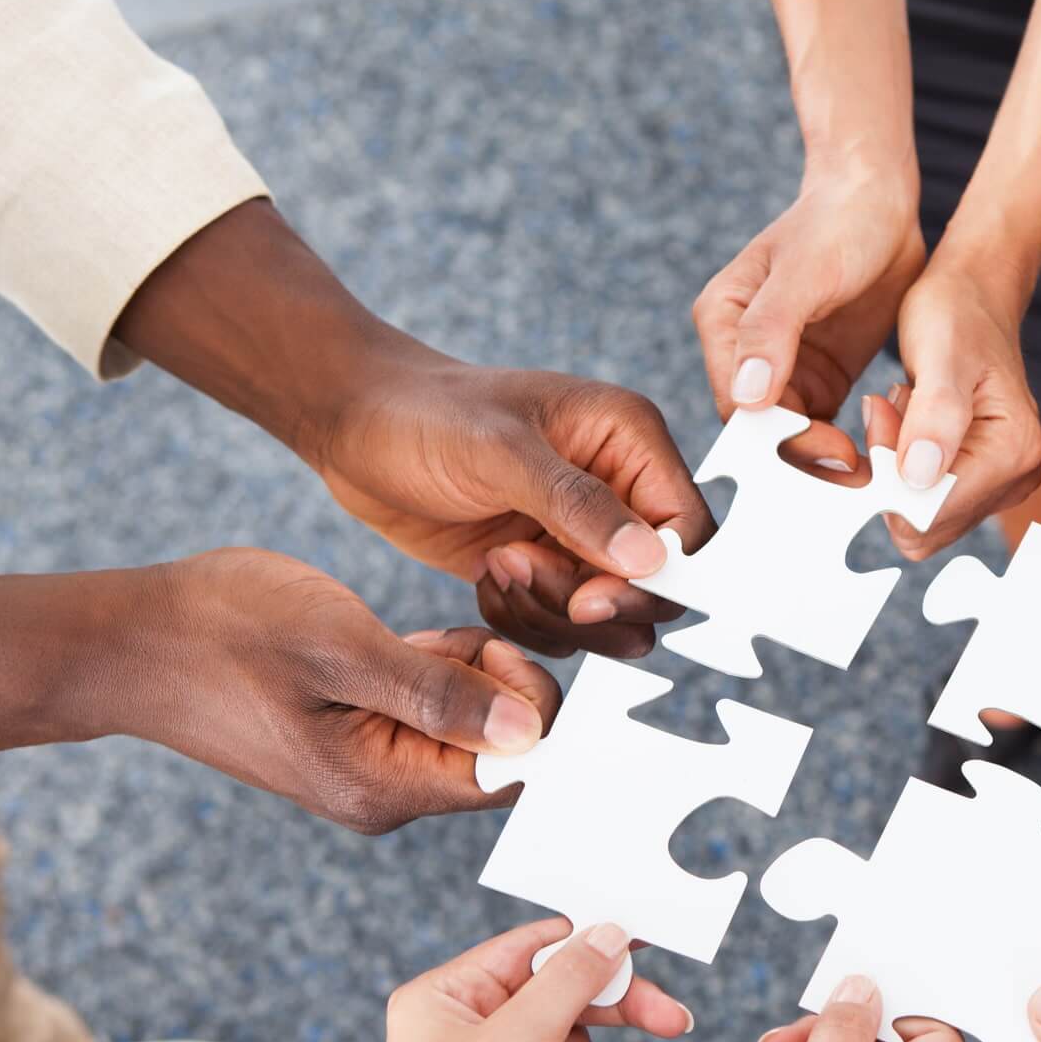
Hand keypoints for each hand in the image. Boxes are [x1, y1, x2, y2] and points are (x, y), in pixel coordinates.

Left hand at [114, 201, 711, 660]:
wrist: (351, 425)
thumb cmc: (423, 414)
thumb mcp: (501, 452)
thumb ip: (579, 506)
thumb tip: (652, 559)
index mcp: (631, 442)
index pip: (689, 534)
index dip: (655, 578)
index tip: (587, 594)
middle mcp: (620, 491)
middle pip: (655, 589)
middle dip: (590, 600)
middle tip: (521, 568)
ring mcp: (582, 536)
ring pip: (608, 619)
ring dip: (551, 613)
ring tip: (497, 564)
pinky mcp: (544, 570)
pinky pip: (561, 627)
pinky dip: (523, 620)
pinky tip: (485, 576)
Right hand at [148, 548, 559, 832]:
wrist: (129, 640)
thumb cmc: (225, 633)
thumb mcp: (342, 649)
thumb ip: (439, 694)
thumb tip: (529, 731)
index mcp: (386, 789)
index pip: (513, 774)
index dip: (528, 710)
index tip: (490, 650)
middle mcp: (386, 793)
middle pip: (496, 750)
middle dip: (493, 683)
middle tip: (439, 636)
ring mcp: (370, 767)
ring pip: (465, 721)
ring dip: (459, 669)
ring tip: (404, 636)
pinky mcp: (357, 736)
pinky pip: (426, 707)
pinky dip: (430, 666)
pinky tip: (393, 639)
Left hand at [384, 919, 692, 1041]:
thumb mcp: (520, 1040)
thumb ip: (570, 980)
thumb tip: (609, 934)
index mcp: (444, 995)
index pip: (529, 947)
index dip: (586, 942)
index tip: (640, 939)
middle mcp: (461, 1022)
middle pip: (557, 990)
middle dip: (609, 1008)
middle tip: (669, 1016)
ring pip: (566, 1033)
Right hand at [693, 170, 925, 469]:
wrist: (882, 200)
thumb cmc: (838, 221)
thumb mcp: (805, 271)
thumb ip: (770, 330)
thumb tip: (746, 396)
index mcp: (723, 325)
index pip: (738, 405)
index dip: (779, 439)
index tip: (831, 451)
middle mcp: (744, 355)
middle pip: (764, 431)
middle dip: (804, 458)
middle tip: (855, 479)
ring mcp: (782, 372)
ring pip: (793, 438)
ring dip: (824, 463)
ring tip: (868, 478)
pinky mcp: (817, 380)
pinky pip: (822, 429)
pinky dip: (844, 450)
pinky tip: (874, 464)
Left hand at [879, 262, 1040, 557]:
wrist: (974, 295)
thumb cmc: (957, 313)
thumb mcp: (941, 353)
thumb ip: (935, 416)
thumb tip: (919, 477)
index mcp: (1013, 453)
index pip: (931, 515)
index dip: (889, 479)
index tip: (882, 413)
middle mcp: (1014, 478)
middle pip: (925, 527)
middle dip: (891, 477)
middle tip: (890, 409)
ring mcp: (999, 485)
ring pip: (919, 519)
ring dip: (894, 470)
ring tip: (904, 409)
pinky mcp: (980, 482)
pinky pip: (923, 503)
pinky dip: (901, 469)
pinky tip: (910, 424)